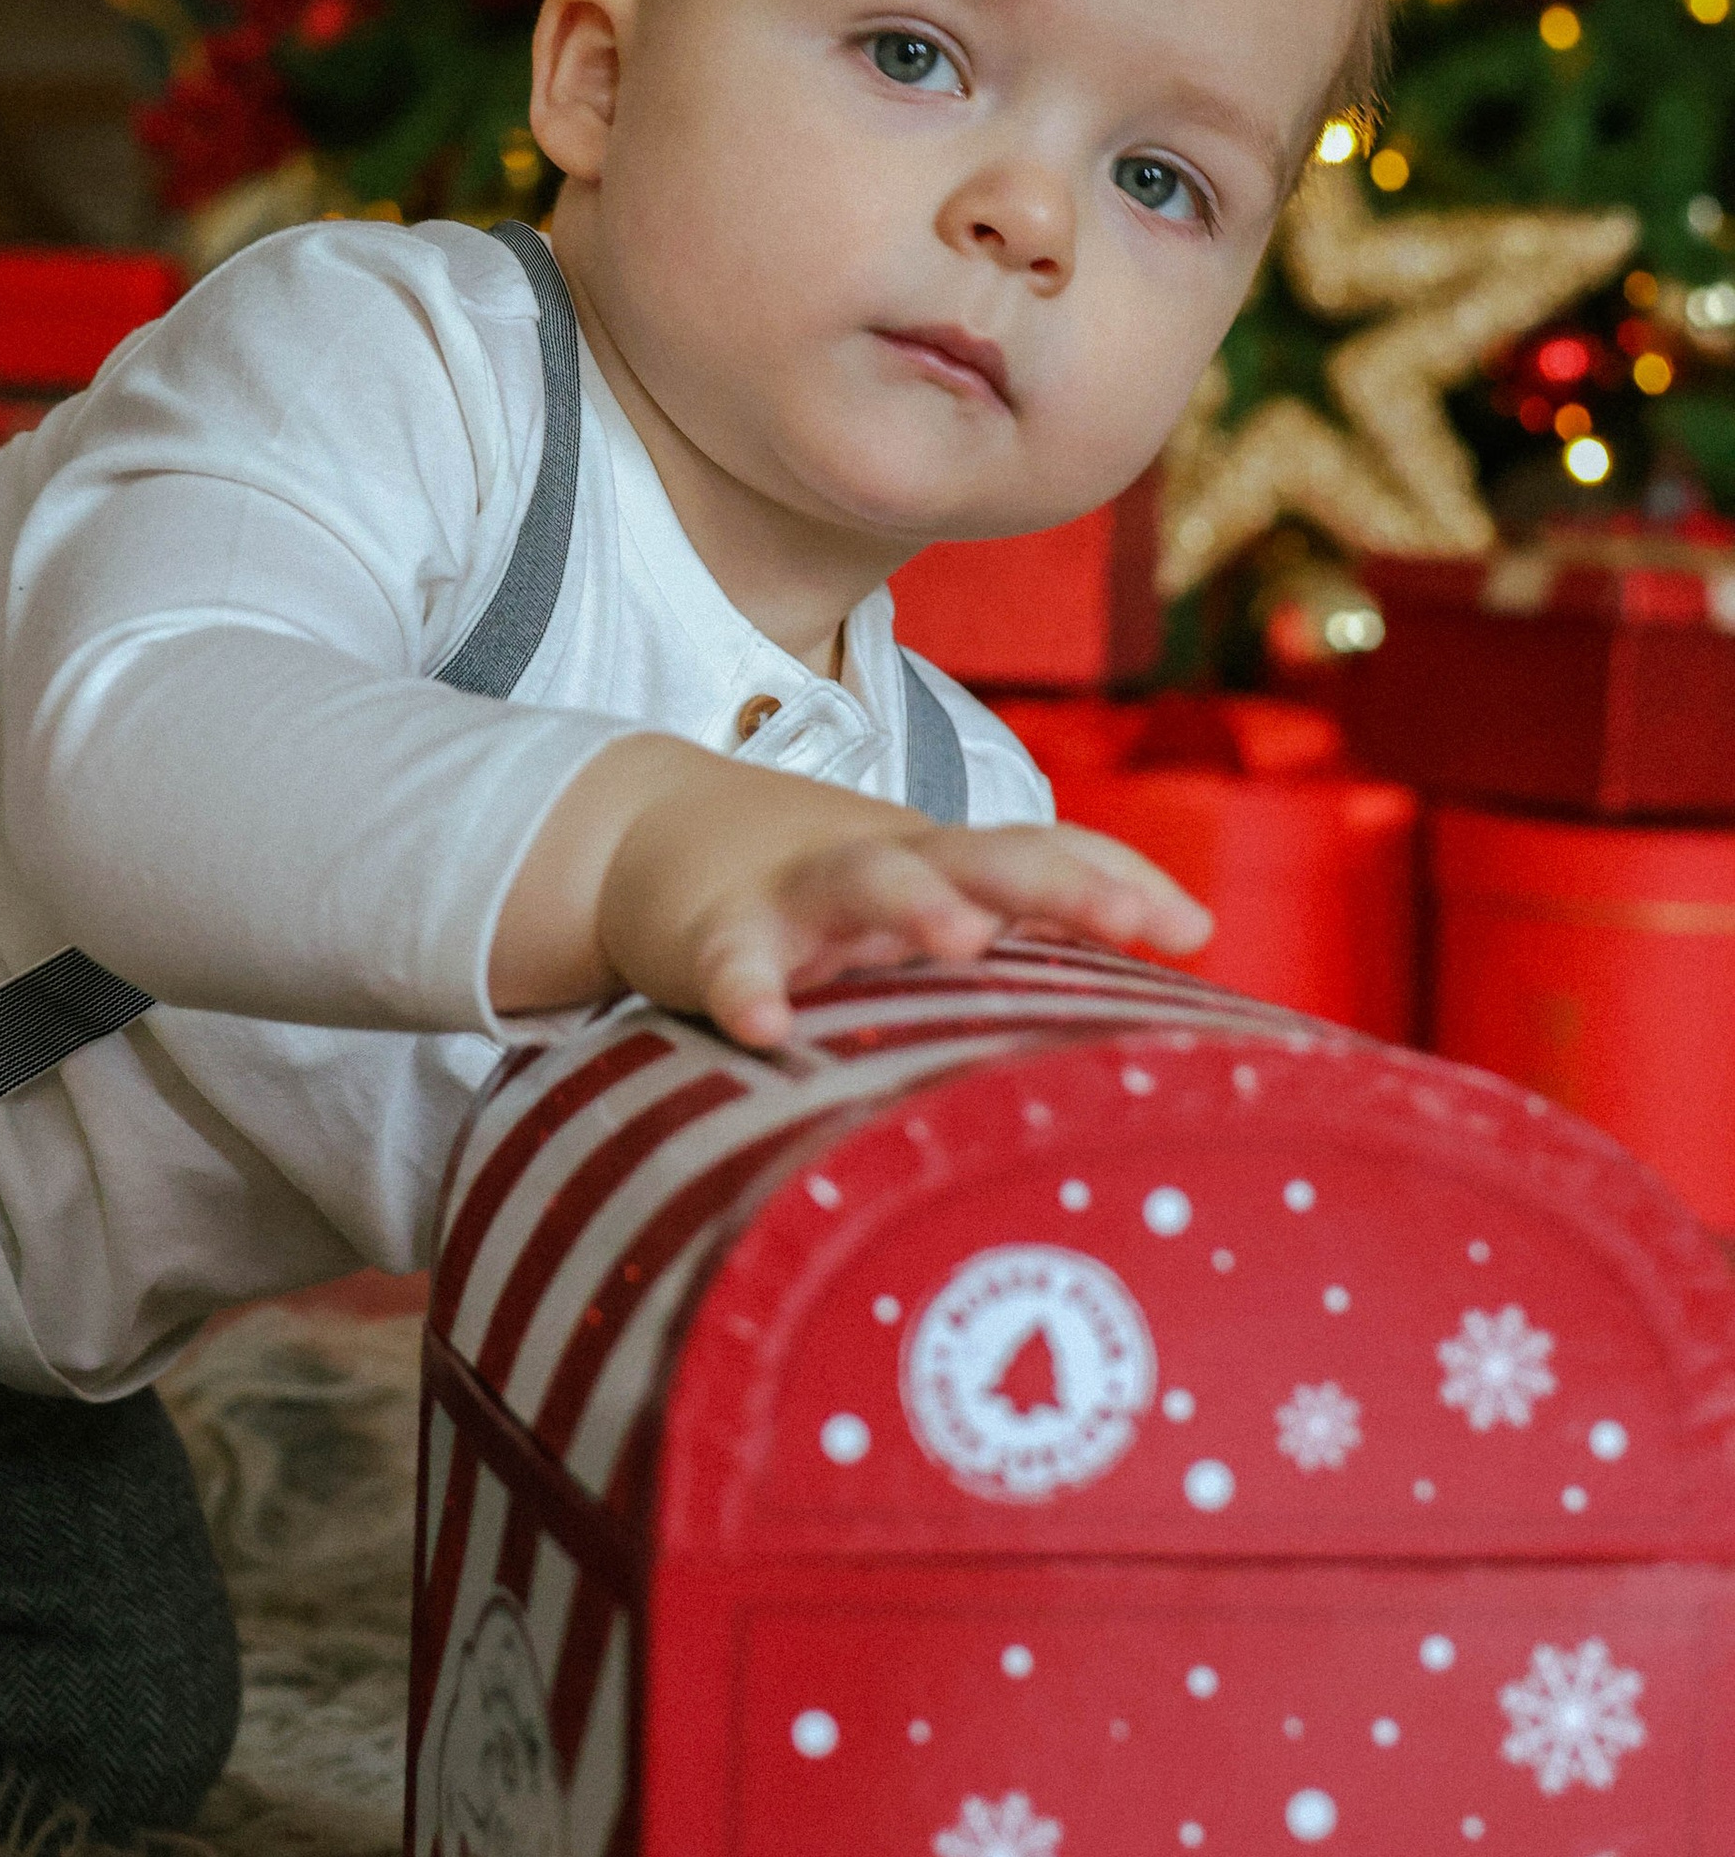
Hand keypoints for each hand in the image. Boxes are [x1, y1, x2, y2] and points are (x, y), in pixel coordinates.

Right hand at [493, 736, 1210, 1052]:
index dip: (1113, 882)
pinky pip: (734, 960)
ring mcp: (800, 894)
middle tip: (1124, 923)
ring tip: (963, 938)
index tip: (1190, 933)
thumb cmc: (833, 883)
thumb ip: (1056, 895)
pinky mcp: (713, 931)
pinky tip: (765, 1024)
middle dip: (1052, 881)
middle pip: (977, 856)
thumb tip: (1202, 929)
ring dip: (917, 902)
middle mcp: (887, 866)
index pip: (1044, 854)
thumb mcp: (942, 880)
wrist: (655, 832)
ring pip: (865, 882)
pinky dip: (748, 984)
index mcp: (947, 865)